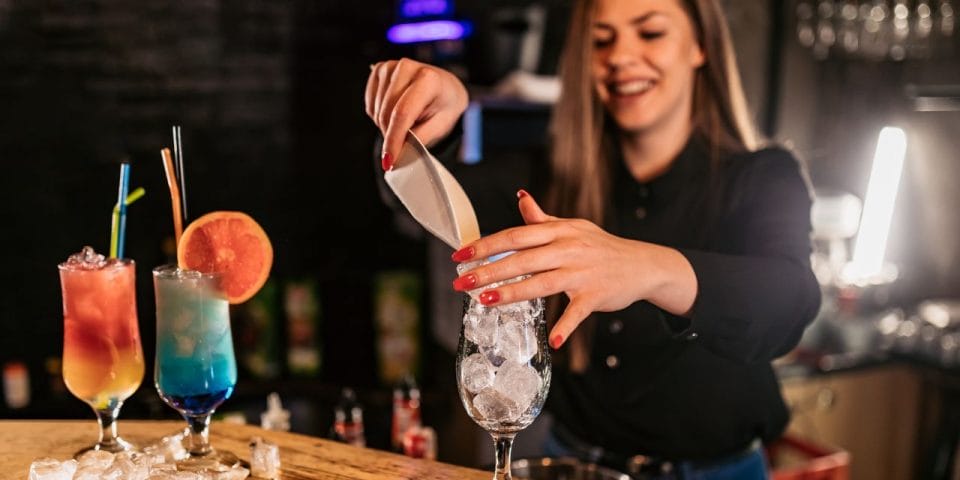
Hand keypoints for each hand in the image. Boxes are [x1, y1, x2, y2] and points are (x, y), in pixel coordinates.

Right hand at [365, 58, 468, 169]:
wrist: (444, 87)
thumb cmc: (444, 106)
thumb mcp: (440, 126)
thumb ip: (419, 139)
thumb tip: (398, 154)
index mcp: (428, 79)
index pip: (402, 113)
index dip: (393, 139)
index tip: (389, 161)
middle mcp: (407, 67)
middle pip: (386, 113)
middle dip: (391, 136)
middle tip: (404, 144)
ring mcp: (390, 66)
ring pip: (376, 111)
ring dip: (386, 125)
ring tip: (405, 123)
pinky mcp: (379, 69)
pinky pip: (370, 105)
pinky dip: (379, 116)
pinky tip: (394, 112)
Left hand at [451, 191, 696, 348]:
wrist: (643, 264)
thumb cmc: (601, 246)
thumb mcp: (573, 227)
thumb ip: (543, 219)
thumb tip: (521, 197)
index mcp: (559, 230)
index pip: (515, 236)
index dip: (485, 245)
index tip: (460, 256)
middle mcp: (568, 248)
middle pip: (522, 259)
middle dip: (488, 271)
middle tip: (461, 283)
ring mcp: (583, 272)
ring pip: (542, 283)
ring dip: (512, 293)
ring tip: (485, 301)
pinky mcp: (597, 295)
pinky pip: (578, 312)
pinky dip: (566, 327)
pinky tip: (552, 340)